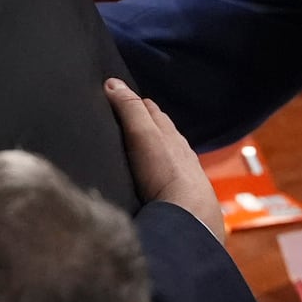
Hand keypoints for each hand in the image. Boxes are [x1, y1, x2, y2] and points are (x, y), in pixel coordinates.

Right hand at [105, 78, 224, 243]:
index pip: (154, 114)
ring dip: (158, 152)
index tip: (124, 97)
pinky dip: (162, 176)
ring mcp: (185, 180)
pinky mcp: (182, 202)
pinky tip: (157, 184)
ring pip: (170, 158)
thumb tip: (112, 82)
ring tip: (144, 151)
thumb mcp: (144, 137)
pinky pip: (170, 183)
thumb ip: (129, 111)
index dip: (139, 104)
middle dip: (150, 125)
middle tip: (132, 118)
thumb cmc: (167, 174)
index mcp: (172, 138)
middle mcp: (182, 156)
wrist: (189, 219)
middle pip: (165, 134)